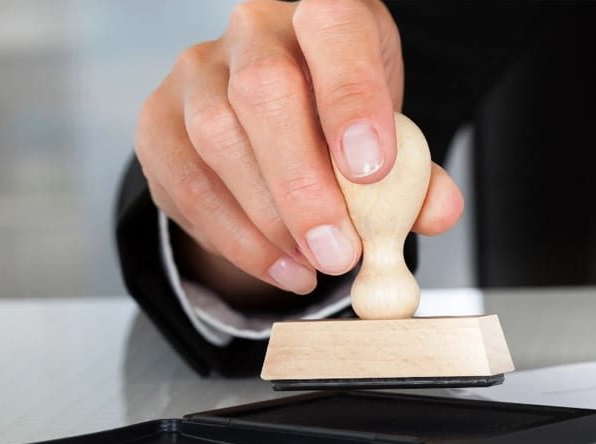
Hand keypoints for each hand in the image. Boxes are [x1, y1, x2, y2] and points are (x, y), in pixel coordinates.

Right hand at [135, 0, 462, 298]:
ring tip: (314, 266)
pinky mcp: (158, 119)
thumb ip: (418, 175)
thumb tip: (437, 212)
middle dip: (304, 186)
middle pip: (266, 92)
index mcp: (326, 14)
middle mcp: (255, 30)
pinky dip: (234, 238)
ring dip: (269, 221)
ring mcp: (198, 71)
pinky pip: (184, 182)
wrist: (278, 120)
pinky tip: (278, 265)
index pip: (334, 28)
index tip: (371, 171)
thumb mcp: (390, 136)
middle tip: (338, 252)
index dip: (352, 97)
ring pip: (217, 138)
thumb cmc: (341, 122)